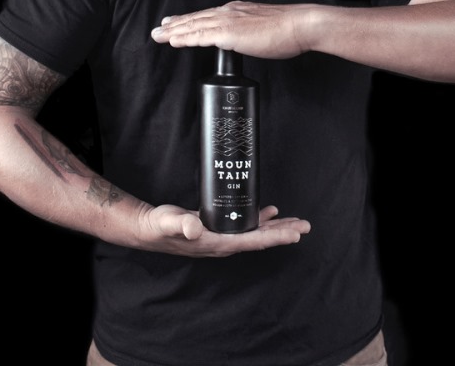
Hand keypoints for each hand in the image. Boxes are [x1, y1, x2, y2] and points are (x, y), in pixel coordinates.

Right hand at [139, 204, 310, 256]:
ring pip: (256, 232)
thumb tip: (195, 228)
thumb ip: (183, 224)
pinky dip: (259, 219)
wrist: (149, 228)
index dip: (276, 237)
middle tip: (305, 226)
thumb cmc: (160, 226)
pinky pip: (246, 225)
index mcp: (220, 243)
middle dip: (284, 232)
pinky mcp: (218, 227)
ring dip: (276, 227)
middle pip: (261, 239)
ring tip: (294, 222)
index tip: (295, 234)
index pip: (255, 241)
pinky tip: (268, 212)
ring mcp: (222, 236)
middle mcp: (225, 242)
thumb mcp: (170, 222)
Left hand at [150, 0, 312, 58]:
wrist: (301, 25)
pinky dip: (186, 38)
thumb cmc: (290, 29)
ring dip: (174, 31)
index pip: (208, 16)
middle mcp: (230, 12)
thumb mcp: (264, 27)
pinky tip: (174, 41)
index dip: (190, 20)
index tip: (176, 23)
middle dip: (176, 25)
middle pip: (196, 19)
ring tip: (159, 35)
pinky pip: (201, 36)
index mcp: (238, 11)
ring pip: (194, 26)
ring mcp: (229, 21)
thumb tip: (247, 39)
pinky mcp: (230, 33)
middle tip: (159, 29)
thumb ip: (251, 32)